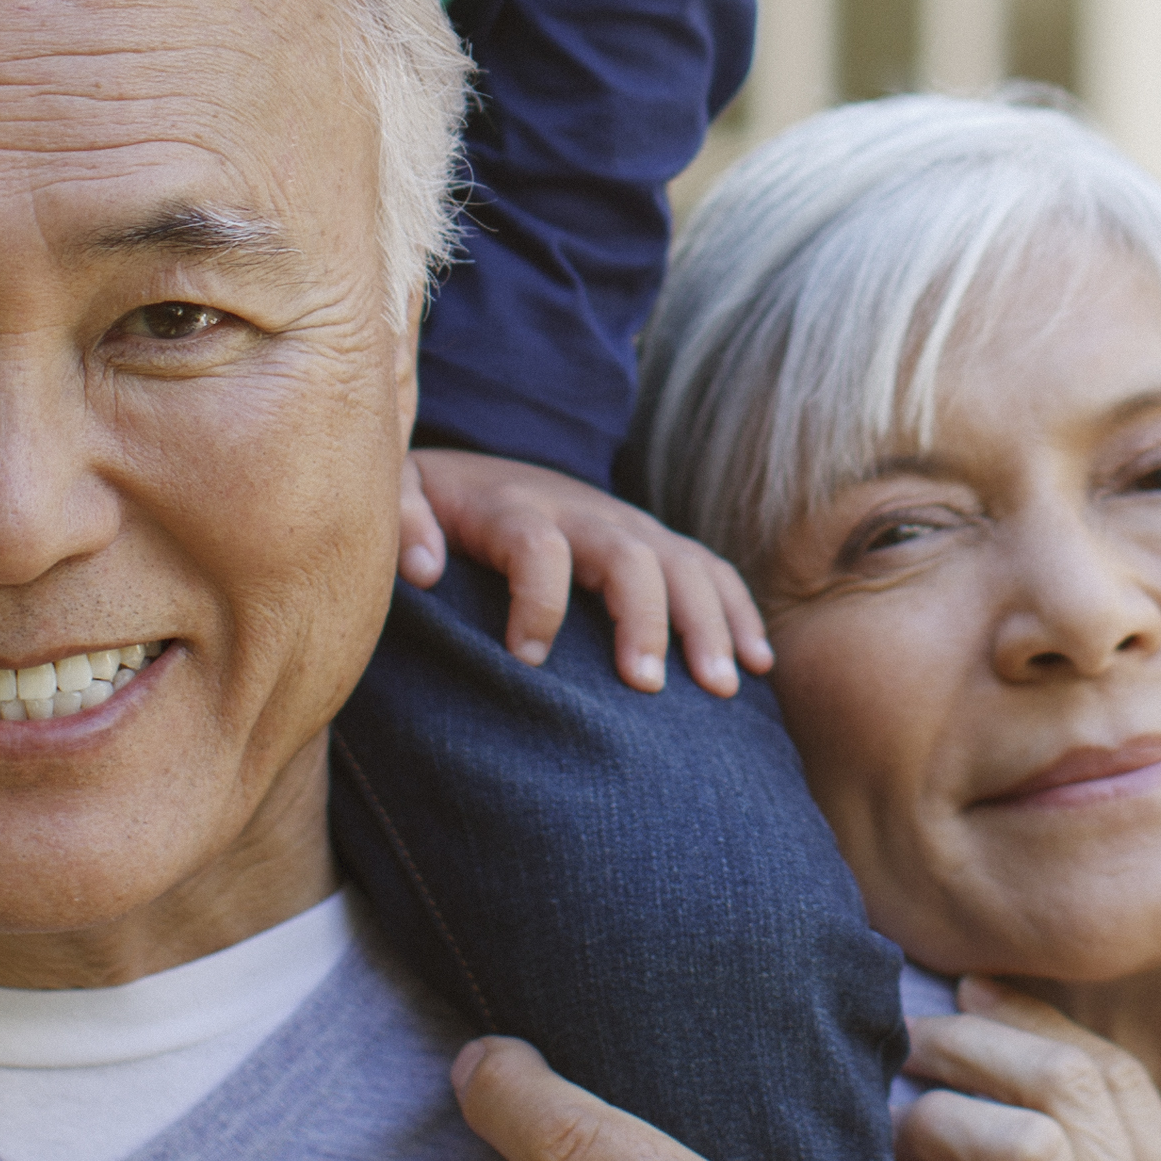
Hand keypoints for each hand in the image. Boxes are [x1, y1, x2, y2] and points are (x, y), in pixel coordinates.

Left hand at [405, 448, 768, 695]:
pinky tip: (758, 665)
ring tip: (722, 687)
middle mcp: (583, 512)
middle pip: (629, 556)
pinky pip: (709, 571)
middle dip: (644, 619)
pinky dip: (738, 613)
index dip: (537, 601)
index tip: (525, 660)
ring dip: (708, 623)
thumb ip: (403, 521)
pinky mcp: (653, 542)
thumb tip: (424, 571)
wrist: (474, 473)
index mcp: (517, 508)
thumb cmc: (433, 507)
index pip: (539, 547)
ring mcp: (628, 525)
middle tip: (646, 687)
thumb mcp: (402, 495)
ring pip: (682, 565)